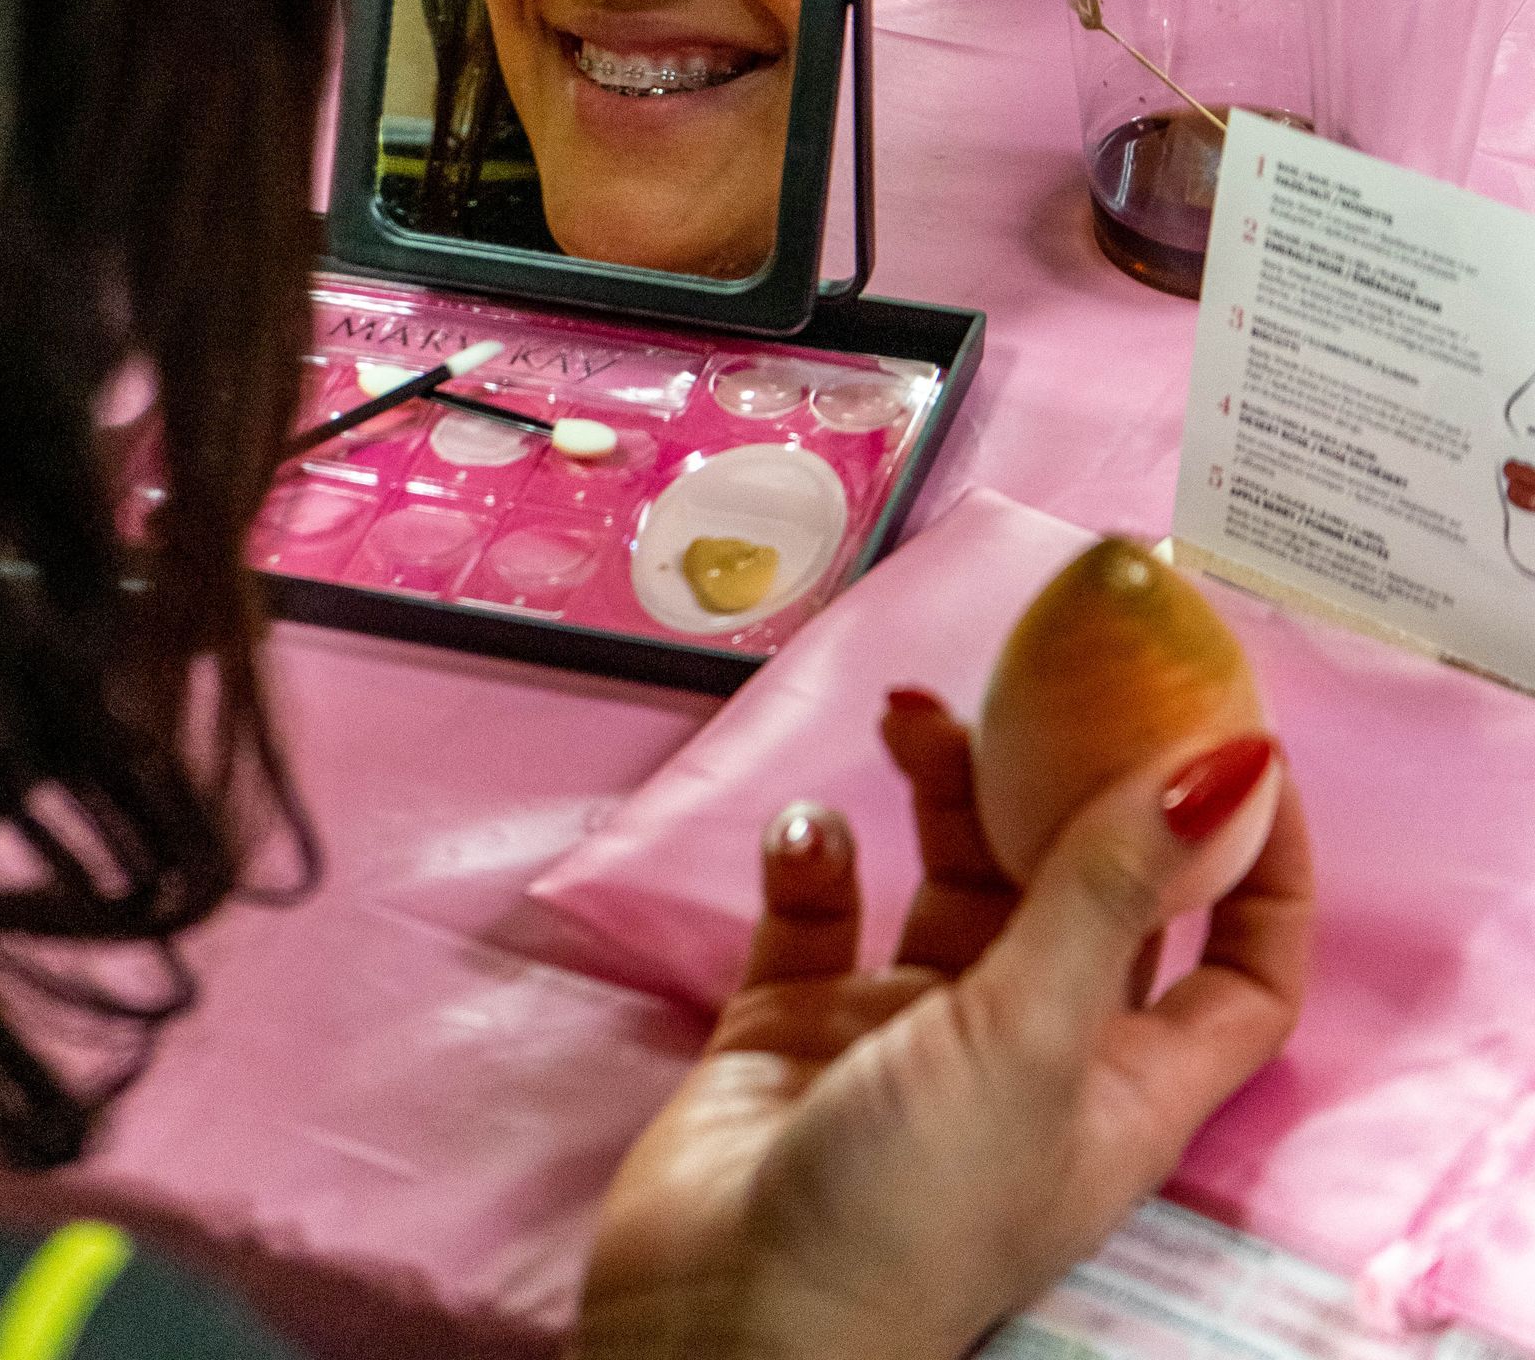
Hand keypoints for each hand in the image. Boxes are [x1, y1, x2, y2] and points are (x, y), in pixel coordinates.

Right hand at [576, 697, 1311, 1359]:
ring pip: (949, 877)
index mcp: (1122, 1084)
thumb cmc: (908, 1214)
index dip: (1256, 864)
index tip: (1234, 743)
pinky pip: (820, 909)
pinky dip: (817, 856)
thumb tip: (1236, 762)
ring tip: (908, 718)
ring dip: (940, 789)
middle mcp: (1029, 1050)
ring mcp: (908, 1033)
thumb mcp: (1033, 1039)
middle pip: (1083, 886)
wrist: (718, 1324)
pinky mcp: (797, 1021)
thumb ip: (1115, 889)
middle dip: (1067, 781)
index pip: (1241, 965)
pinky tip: (809, 838)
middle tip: (1038, 679)